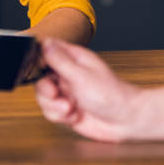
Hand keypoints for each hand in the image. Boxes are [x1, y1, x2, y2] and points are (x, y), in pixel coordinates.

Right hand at [35, 39, 159, 142]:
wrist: (125, 121)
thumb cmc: (111, 95)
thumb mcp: (81, 76)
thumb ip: (60, 60)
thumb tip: (45, 43)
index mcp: (73, 58)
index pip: (47, 50)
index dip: (38, 60)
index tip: (40, 71)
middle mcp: (68, 74)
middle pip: (40, 78)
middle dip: (46, 90)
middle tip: (56, 93)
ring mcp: (67, 92)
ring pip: (44, 97)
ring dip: (54, 106)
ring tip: (70, 108)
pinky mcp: (67, 109)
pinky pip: (50, 112)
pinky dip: (60, 116)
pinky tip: (74, 116)